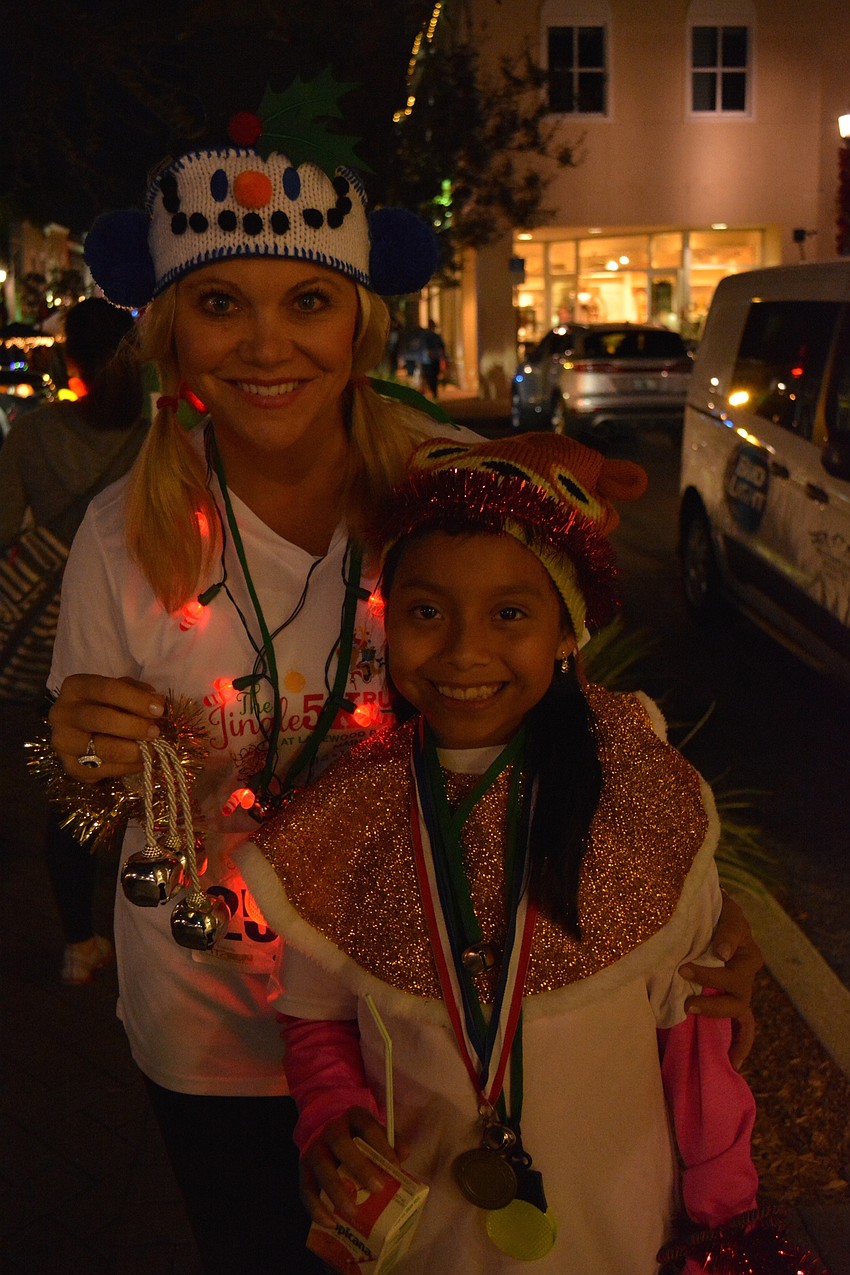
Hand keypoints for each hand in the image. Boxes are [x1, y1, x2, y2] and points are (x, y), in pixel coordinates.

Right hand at [48, 674, 165, 782]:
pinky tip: (141, 762)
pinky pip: (103, 771)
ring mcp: (63, 742)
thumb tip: (158, 703)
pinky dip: (127, 768)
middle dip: (134, 727)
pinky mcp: (70, 767)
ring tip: (153, 750)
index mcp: (75, 687)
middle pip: (101, 720)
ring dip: (134, 751)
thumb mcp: (119, 690)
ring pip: (103, 749)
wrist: (80, 730)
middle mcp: (62, 714)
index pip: (107, 689)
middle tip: (156, 732)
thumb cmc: (105, 705)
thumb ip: (138, 692)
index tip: (159, 710)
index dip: (136, 700)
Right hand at [301, 1106, 402, 1228]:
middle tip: (377, 1189)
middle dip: (360, 1167)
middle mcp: (331, 1129)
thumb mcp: (374, 1130)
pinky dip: (316, 1208)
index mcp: (353, 1116)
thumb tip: (403, 1154)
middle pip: (342, 1145)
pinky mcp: (303, 1167)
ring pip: (322, 1167)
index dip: (382, 1147)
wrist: (324, 1125)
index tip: (396, 1168)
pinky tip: (331, 1223)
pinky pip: (306, 1188)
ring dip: (337, 1191)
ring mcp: (314, 1147)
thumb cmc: (357, 1133)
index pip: (368, 1127)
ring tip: (353, 1213)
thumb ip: (390, 1140)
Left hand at [679, 892, 763, 1069]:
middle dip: (710, 982)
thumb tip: (722, 953)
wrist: (702, 917)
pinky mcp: (731, 1002)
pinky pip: (743, 1028)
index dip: (719, 955)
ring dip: (714, 1009)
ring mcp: (739, 989)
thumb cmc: (712, 912)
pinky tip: (732, 1062)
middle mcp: (745, 970)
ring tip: (688, 1007)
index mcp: (745, 948)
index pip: (735, 949)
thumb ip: (726, 929)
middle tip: (682, 974)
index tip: (700, 957)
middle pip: (736, 984)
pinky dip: (740, 1045)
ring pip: (736, 1007)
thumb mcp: (721, 910)